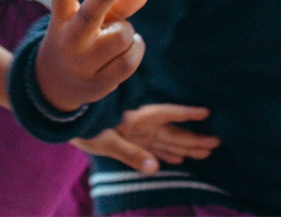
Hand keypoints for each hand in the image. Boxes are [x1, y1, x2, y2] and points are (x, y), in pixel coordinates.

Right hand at [34, 0, 147, 112]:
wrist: (54, 84)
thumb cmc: (80, 38)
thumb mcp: (93, 19)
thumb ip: (118, 3)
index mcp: (63, 17)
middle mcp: (70, 39)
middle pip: (91, 13)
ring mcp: (82, 64)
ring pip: (121, 36)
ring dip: (128, 31)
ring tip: (119, 34)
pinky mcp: (97, 84)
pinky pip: (129, 61)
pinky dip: (136, 48)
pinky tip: (132, 47)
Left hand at [72, 103, 217, 172]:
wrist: (63, 119)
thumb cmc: (84, 125)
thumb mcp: (105, 140)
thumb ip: (131, 154)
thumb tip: (156, 169)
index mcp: (136, 119)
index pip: (167, 115)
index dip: (186, 114)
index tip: (206, 112)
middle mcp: (140, 125)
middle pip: (172, 132)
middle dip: (193, 138)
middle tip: (217, 143)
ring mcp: (135, 134)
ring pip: (166, 140)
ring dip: (184, 146)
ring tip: (204, 151)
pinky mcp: (128, 141)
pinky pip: (153, 148)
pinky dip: (166, 153)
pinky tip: (176, 159)